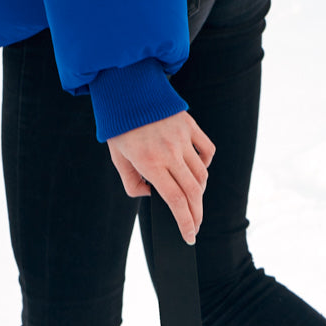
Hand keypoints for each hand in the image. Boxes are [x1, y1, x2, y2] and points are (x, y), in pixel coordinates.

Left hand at [107, 112, 215, 243]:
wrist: (126, 89)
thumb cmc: (119, 127)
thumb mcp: (118, 160)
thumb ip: (132, 184)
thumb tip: (151, 195)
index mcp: (150, 163)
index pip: (175, 201)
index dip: (185, 223)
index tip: (190, 236)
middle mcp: (170, 152)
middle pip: (193, 193)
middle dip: (196, 215)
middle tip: (195, 226)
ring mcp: (183, 138)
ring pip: (202, 174)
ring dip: (200, 192)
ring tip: (193, 200)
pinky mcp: (190, 126)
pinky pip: (207, 150)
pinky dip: (206, 165)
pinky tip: (198, 171)